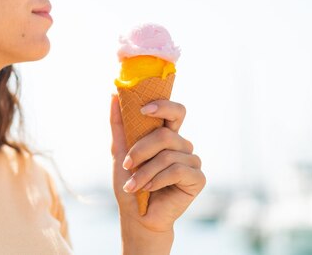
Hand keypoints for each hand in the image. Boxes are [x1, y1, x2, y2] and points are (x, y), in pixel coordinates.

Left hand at [110, 93, 205, 233]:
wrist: (137, 216)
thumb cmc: (130, 182)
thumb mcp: (120, 151)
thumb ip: (119, 125)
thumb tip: (113, 95)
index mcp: (167, 135)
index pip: (175, 111)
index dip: (163, 105)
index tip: (142, 109)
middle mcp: (182, 145)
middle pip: (165, 135)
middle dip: (141, 149)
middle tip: (127, 164)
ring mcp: (192, 161)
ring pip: (167, 155)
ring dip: (144, 171)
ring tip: (132, 185)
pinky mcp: (198, 178)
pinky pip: (177, 171)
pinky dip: (157, 180)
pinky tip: (148, 189)